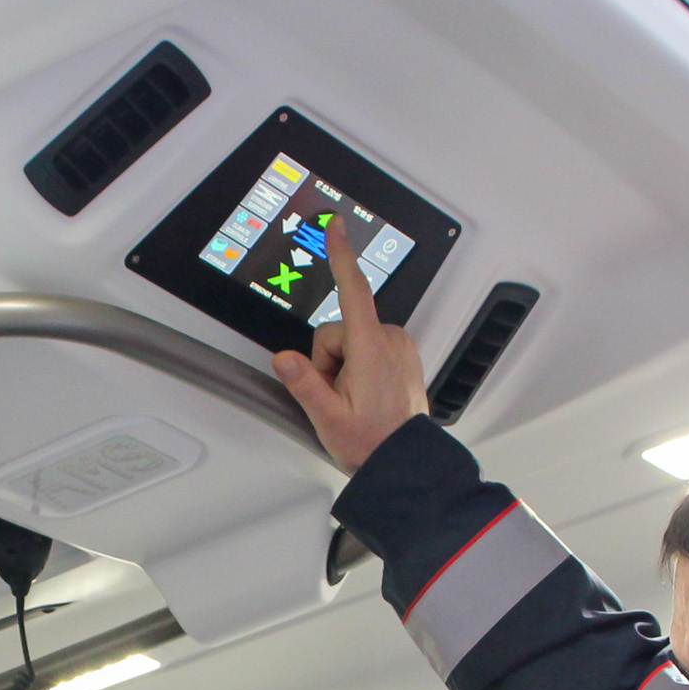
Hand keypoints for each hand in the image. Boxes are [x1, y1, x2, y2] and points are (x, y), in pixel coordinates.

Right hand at [272, 215, 427, 473]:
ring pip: (352, 339)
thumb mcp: (328, 418)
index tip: (336, 227)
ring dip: (344, 365)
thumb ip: (305, 385)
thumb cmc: (371, 442)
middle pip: (338, 330)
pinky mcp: (402, 354)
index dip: (341, 255)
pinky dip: (360, 366)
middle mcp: (390, 340)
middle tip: (338, 394)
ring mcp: (399, 346)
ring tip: (353, 398)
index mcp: (371, 348)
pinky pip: (369, 348)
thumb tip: (285, 360)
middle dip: (328, 359)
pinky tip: (365, 393)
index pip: (352, 291)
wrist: (404, 462)